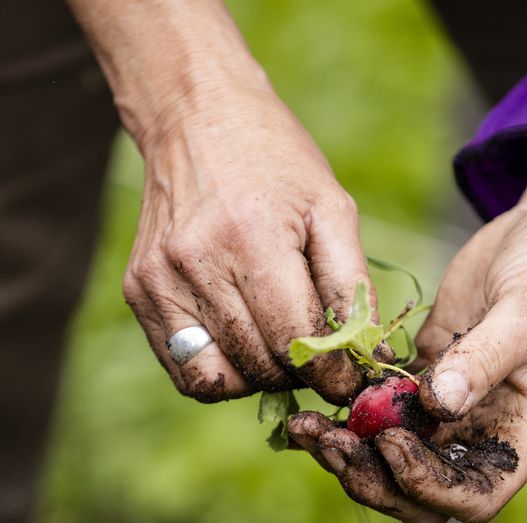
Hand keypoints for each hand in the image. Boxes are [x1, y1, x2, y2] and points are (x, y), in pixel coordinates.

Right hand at [121, 80, 373, 402]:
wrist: (199, 119)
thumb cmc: (279, 163)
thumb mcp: (333, 209)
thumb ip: (353, 286)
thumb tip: (369, 357)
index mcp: (253, 239)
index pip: (296, 340)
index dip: (332, 374)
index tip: (349, 380)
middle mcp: (197, 264)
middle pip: (260, 365)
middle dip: (301, 374)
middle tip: (321, 358)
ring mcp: (159, 281)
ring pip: (221, 378)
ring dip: (263, 375)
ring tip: (282, 344)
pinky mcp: (138, 291)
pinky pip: (184, 367)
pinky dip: (222, 371)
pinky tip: (245, 340)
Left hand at [289, 145, 526, 522]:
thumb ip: (485, 356)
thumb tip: (436, 404)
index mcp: (521, 428)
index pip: (476, 494)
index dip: (430, 487)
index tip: (391, 444)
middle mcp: (482, 426)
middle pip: (423, 488)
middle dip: (373, 476)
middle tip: (328, 442)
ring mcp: (450, 402)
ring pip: (395, 451)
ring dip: (351, 447)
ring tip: (308, 425)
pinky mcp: (425, 371)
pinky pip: (382, 404)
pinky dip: (351, 406)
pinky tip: (320, 392)